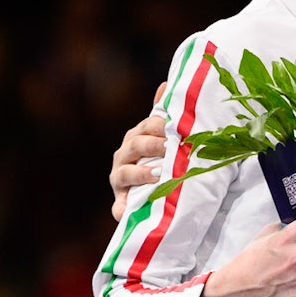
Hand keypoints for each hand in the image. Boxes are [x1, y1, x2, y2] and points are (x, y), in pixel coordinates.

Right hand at [110, 87, 167, 220]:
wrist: (149, 193)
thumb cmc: (157, 161)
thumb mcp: (159, 139)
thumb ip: (161, 114)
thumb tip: (167, 84)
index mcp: (135, 138)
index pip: (147, 127)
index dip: (160, 126)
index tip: (176, 127)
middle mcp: (124, 156)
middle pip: (137, 146)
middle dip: (154, 146)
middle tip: (172, 148)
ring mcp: (120, 179)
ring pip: (126, 173)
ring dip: (142, 174)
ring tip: (159, 174)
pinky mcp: (120, 203)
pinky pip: (119, 207)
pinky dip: (122, 210)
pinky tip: (127, 212)